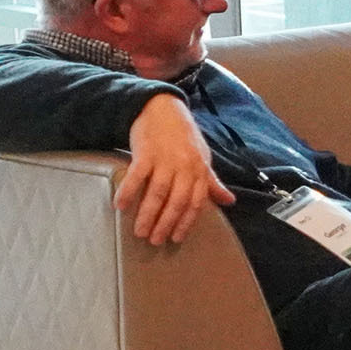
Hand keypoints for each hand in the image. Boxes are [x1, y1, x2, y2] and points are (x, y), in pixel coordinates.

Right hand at [116, 93, 233, 243]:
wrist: (164, 108)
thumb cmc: (184, 137)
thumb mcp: (202, 159)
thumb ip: (212, 182)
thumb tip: (230, 201)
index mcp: (200, 171)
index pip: (196, 202)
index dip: (186, 222)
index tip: (176, 239)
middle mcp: (185, 167)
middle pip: (176, 201)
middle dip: (166, 224)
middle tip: (154, 240)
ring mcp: (165, 159)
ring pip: (157, 193)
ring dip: (148, 214)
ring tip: (139, 231)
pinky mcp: (145, 152)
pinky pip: (136, 176)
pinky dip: (128, 192)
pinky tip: (120, 206)